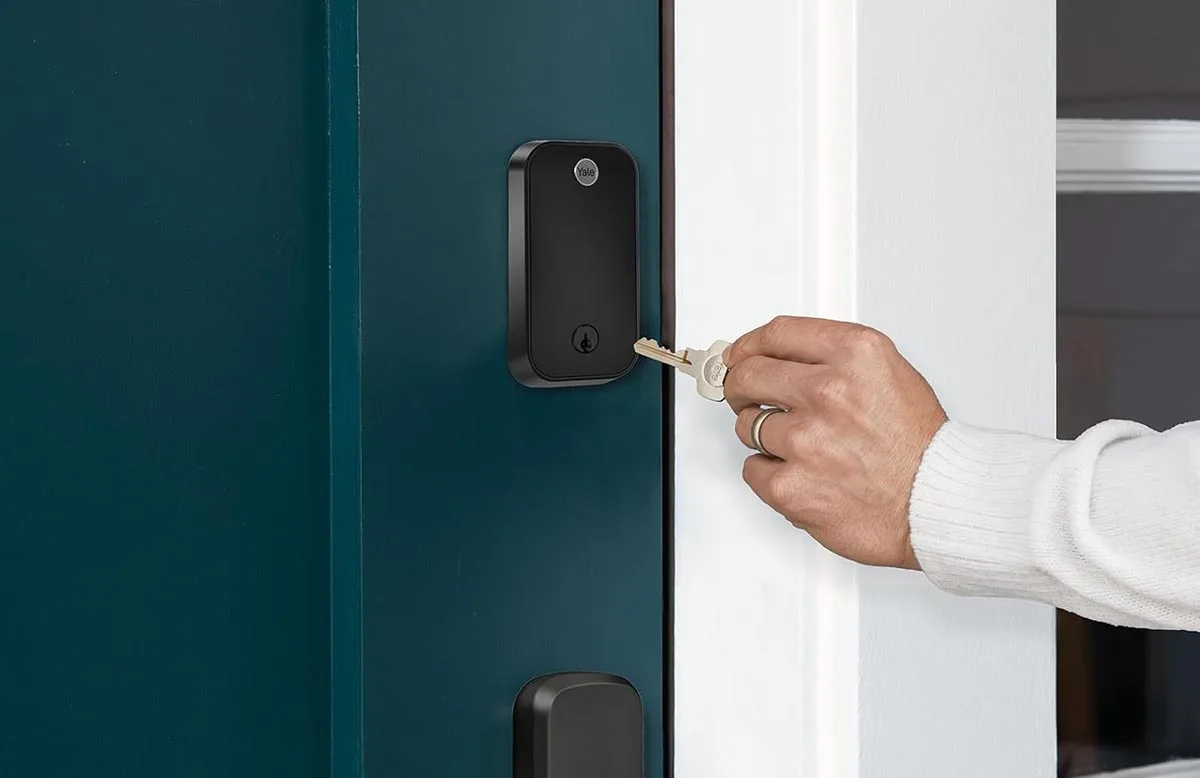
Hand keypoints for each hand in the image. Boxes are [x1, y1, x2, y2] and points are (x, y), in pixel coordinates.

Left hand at [723, 316, 947, 569]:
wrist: (936, 503)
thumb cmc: (918, 445)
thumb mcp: (888, 373)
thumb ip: (833, 358)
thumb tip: (776, 357)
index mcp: (855, 355)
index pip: (776, 334)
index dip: (748, 346)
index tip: (739, 355)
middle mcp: (828, 392)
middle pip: (748, 375)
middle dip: (741, 387)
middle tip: (748, 398)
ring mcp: (805, 440)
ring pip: (747, 425)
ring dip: (764, 435)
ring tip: (803, 448)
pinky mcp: (790, 485)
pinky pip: (752, 469)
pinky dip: (769, 474)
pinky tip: (801, 474)